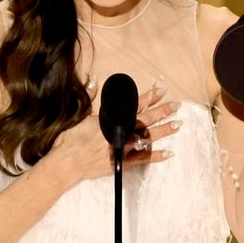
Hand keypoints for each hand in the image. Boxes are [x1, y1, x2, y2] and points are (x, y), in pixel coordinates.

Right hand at [44, 79, 180, 185]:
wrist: (66, 163)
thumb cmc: (70, 138)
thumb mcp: (78, 114)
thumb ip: (89, 96)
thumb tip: (94, 79)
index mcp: (109, 119)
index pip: (133, 105)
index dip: (148, 98)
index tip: (161, 91)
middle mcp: (118, 132)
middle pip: (144, 120)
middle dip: (161, 112)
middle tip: (176, 105)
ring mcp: (120, 148)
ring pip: (146, 138)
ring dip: (163, 131)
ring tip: (177, 124)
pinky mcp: (120, 163)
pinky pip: (141, 159)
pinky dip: (155, 156)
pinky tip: (168, 153)